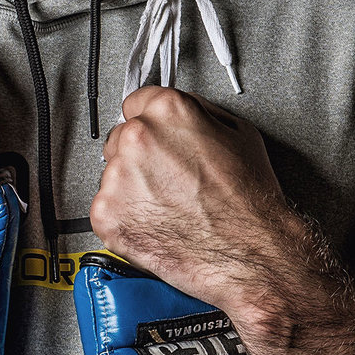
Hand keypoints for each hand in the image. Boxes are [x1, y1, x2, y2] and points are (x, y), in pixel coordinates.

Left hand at [90, 87, 304, 309]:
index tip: (156, 138)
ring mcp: (117, 177)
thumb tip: (182, 113)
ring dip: (132, 188)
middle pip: (120, 138)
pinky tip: (156, 223)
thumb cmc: (247, 201)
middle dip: (140, 157)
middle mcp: (137, 138)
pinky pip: (106, 209)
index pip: (137, 103)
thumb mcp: (239, 134)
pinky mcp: (106, 214)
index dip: (151, 124)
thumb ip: (199, 114)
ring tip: (168, 206)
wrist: (248, 252)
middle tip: (169, 180)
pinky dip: (125, 218)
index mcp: (167, 111)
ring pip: (113, 175)